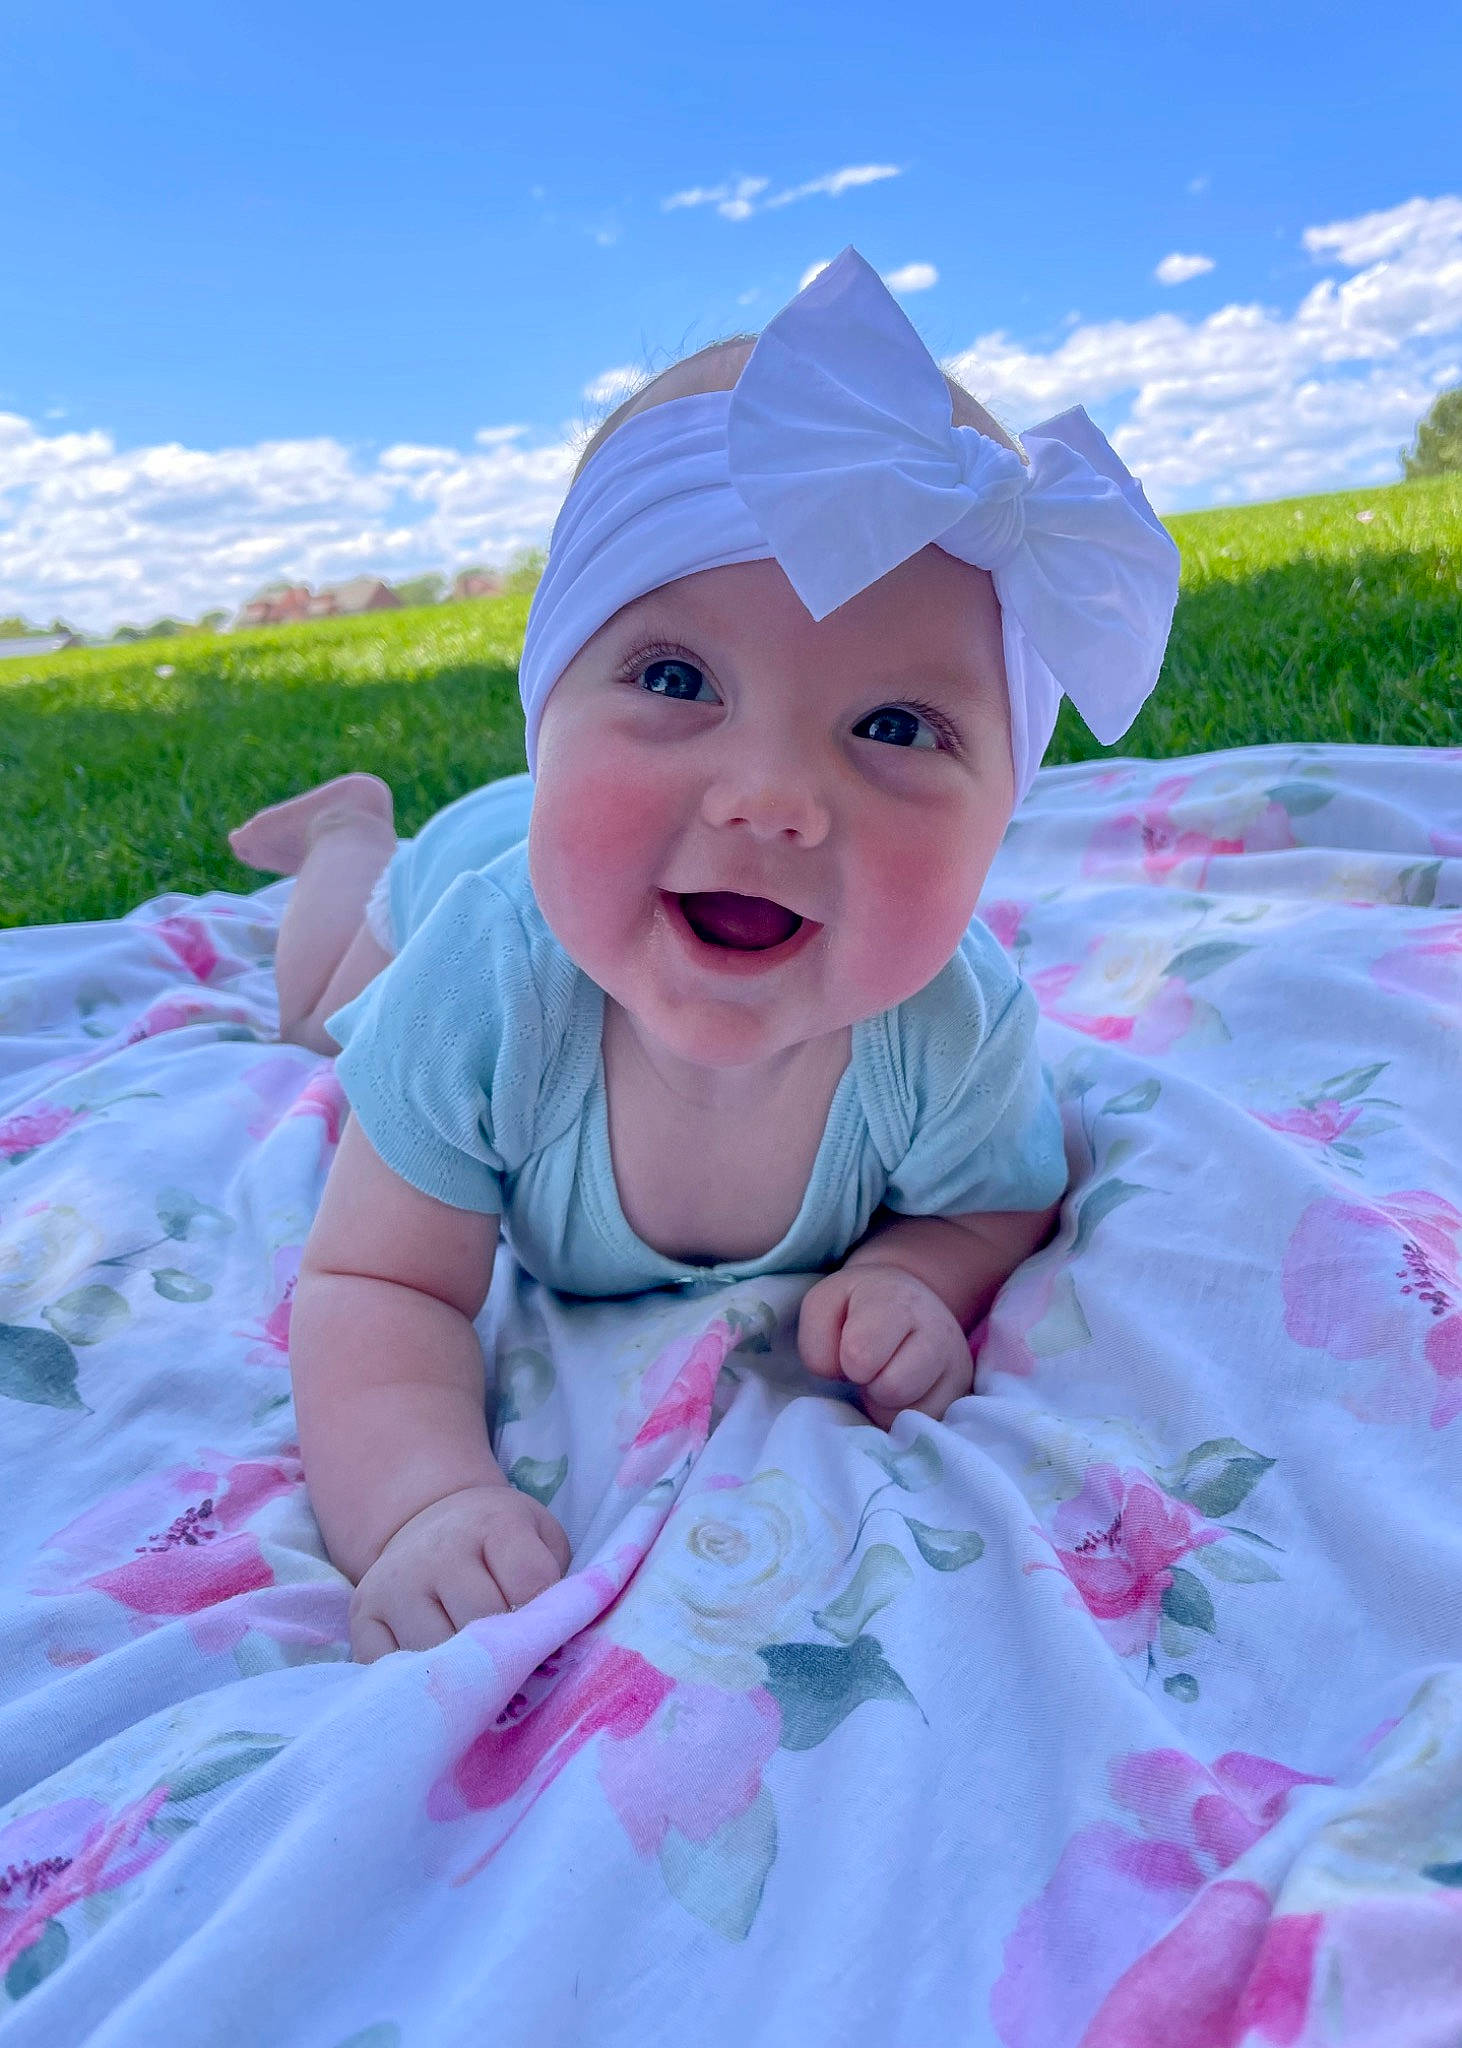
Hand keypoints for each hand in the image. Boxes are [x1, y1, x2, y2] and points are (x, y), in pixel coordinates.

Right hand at [349, 1482, 571, 1662]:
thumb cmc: (501, 1546)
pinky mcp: (363, 1615)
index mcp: (492, 1523)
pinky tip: (438, 1677)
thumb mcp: (542, 1542)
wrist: (433, 1524)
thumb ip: (560, 1584)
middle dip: (506, 1654)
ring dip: (464, 1677)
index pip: (529, 1586)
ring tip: (478, 1674)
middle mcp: (437, 1550)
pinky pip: (391, 1670)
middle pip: (482, 1625)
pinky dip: (418, 1685)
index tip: (548, 1636)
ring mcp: (395, 1584)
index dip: (546, 1621)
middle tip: (515, 1665)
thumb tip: (558, 1646)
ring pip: (437, 1655)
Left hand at [797, 1263, 974, 1429]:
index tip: (850, 1348)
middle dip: (870, 1384)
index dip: (847, 1361)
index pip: (861, 1354)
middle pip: (892, 1388)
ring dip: (887, 1403)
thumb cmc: (855, 1309)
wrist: (906, 1302)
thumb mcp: (822, 1308)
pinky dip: (905, 1417)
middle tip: (870, 1368)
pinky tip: (903, 1392)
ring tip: (886, 1377)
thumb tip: (842, 1377)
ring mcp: (957, 1362)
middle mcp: (937, 1328)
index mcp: (896, 1300)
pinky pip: (927, 1427)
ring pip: (912, 1414)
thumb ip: (817, 1341)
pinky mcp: (963, 1391)